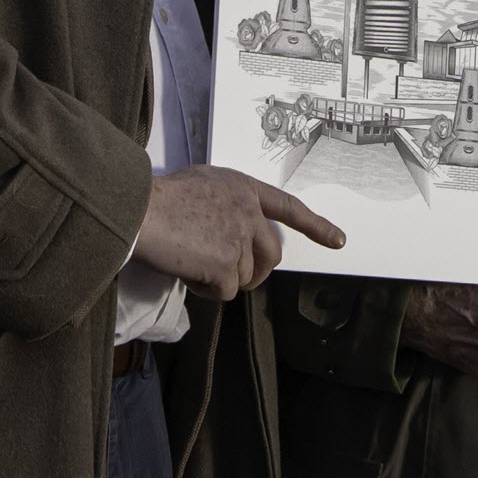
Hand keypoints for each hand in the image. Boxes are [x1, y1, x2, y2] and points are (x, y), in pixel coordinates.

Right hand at [131, 165, 344, 300]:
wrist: (139, 211)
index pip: (289, 207)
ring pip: (244, 276)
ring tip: (190, 262)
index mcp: (244, 189)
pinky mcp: (228, 265)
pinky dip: (207, 291)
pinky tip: (187, 273)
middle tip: (228, 277)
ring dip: (220, 279)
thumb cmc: (157, 197)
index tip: (339, 241)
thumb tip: (224, 231)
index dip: (316, 226)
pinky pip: (226, 292)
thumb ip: (224, 204)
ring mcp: (241, 239)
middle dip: (255, 272)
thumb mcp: (201, 185)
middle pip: (270, 254)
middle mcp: (250, 213)